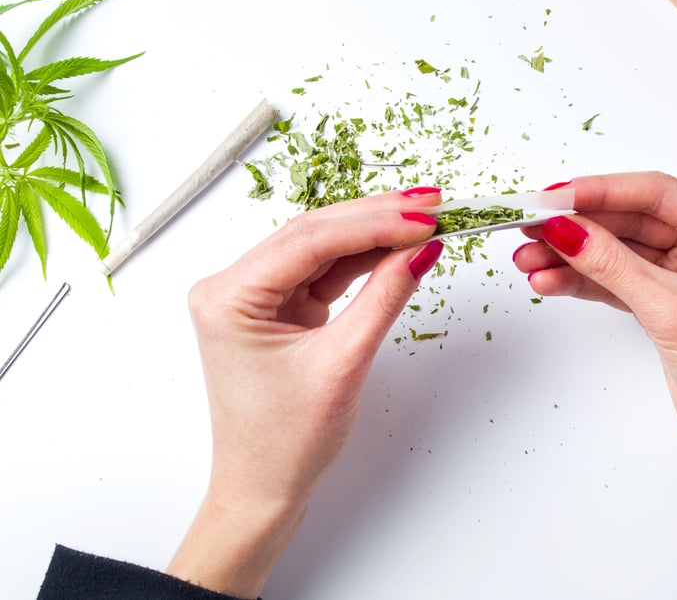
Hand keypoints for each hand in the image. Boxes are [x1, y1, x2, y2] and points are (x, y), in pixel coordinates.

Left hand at [166, 188, 443, 597]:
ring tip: (424, 218)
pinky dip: (363, 260)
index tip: (424, 216)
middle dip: (376, 218)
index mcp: (228, 297)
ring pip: (322, 247)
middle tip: (432, 204)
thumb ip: (384, 298)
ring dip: (373, 234)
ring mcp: (255, 296)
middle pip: (314, 234)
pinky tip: (398, 246)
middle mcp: (233, 287)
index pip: (309, 240)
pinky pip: (324, 272)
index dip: (372, 223)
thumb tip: (422, 249)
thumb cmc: (286, 441)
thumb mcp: (343, 363)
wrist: (264, 488)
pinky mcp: (278, 308)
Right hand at [514, 172, 676, 491]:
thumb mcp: (671, 310)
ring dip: (570, 254)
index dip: (599, 192)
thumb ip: (613, 266)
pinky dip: (580, 279)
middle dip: (576, 225)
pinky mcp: (661, 298)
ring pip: (615, 249)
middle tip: (529, 225)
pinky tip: (548, 279)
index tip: (553, 198)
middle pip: (628, 218)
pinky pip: (613, 278)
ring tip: (527, 258)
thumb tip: (565, 231)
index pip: (654, 193)